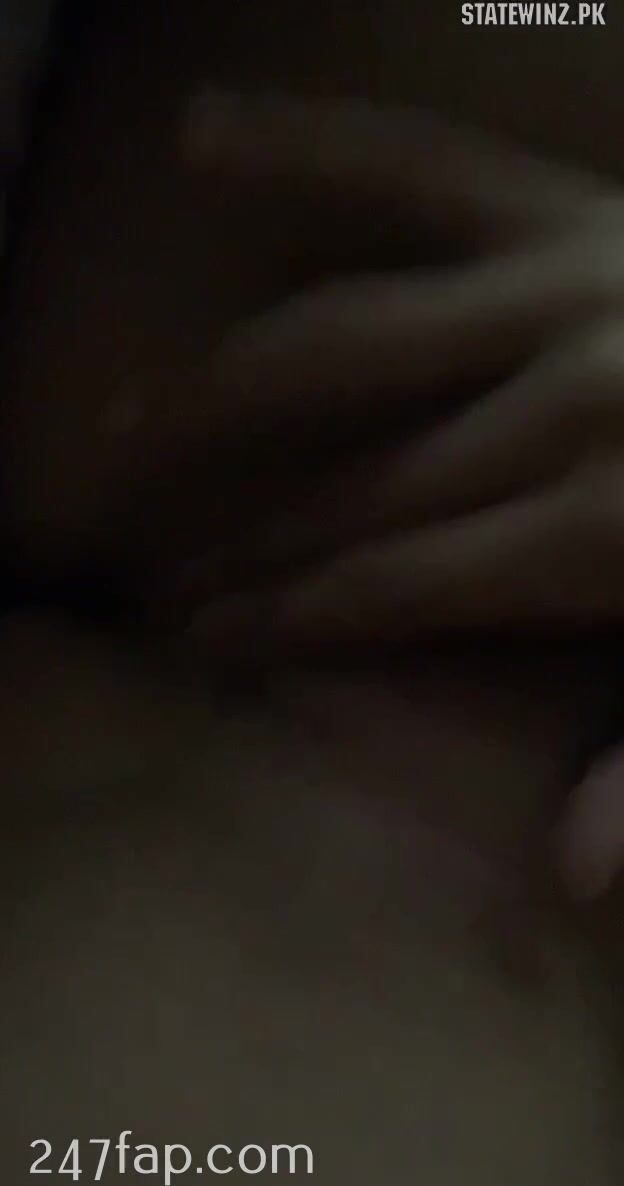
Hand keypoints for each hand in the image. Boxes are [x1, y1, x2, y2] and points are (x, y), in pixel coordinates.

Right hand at [182, 90, 623, 903]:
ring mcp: (556, 294)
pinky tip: (203, 134)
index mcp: (600, 537)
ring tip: (128, 421)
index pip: (394, 586)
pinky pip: (417, 167)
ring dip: (225, 391)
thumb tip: (571, 874)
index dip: (288, 616)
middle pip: (358, 492)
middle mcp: (557, 414)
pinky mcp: (568, 207)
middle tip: (169, 573)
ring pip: (346, 345)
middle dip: (252, 542)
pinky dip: (307, 144)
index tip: (203, 632)